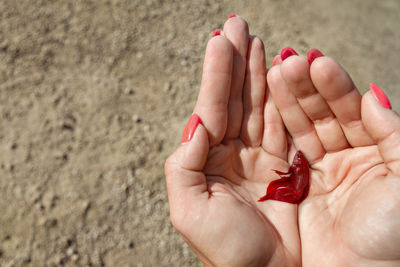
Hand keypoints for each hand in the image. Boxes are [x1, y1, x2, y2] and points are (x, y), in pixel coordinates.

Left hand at [165, 17, 301, 265]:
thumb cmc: (227, 250)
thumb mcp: (188, 210)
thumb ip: (184, 164)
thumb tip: (195, 123)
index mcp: (207, 160)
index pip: (212, 107)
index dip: (216, 74)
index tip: (220, 40)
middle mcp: (231, 152)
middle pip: (234, 98)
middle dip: (235, 62)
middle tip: (236, 24)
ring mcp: (259, 154)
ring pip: (258, 104)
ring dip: (256, 71)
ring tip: (255, 39)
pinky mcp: (286, 162)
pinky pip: (283, 122)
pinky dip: (281, 96)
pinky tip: (277, 70)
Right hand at [268, 50, 399, 265]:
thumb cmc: (392, 236)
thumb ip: (394, 134)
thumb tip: (373, 96)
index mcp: (376, 153)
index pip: (352, 111)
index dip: (335, 87)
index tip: (318, 63)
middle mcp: (346, 158)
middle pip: (323, 115)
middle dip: (306, 88)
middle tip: (288, 62)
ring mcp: (318, 172)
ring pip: (302, 129)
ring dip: (288, 101)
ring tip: (275, 72)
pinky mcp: (296, 188)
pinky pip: (286, 152)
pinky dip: (276, 129)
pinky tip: (267, 105)